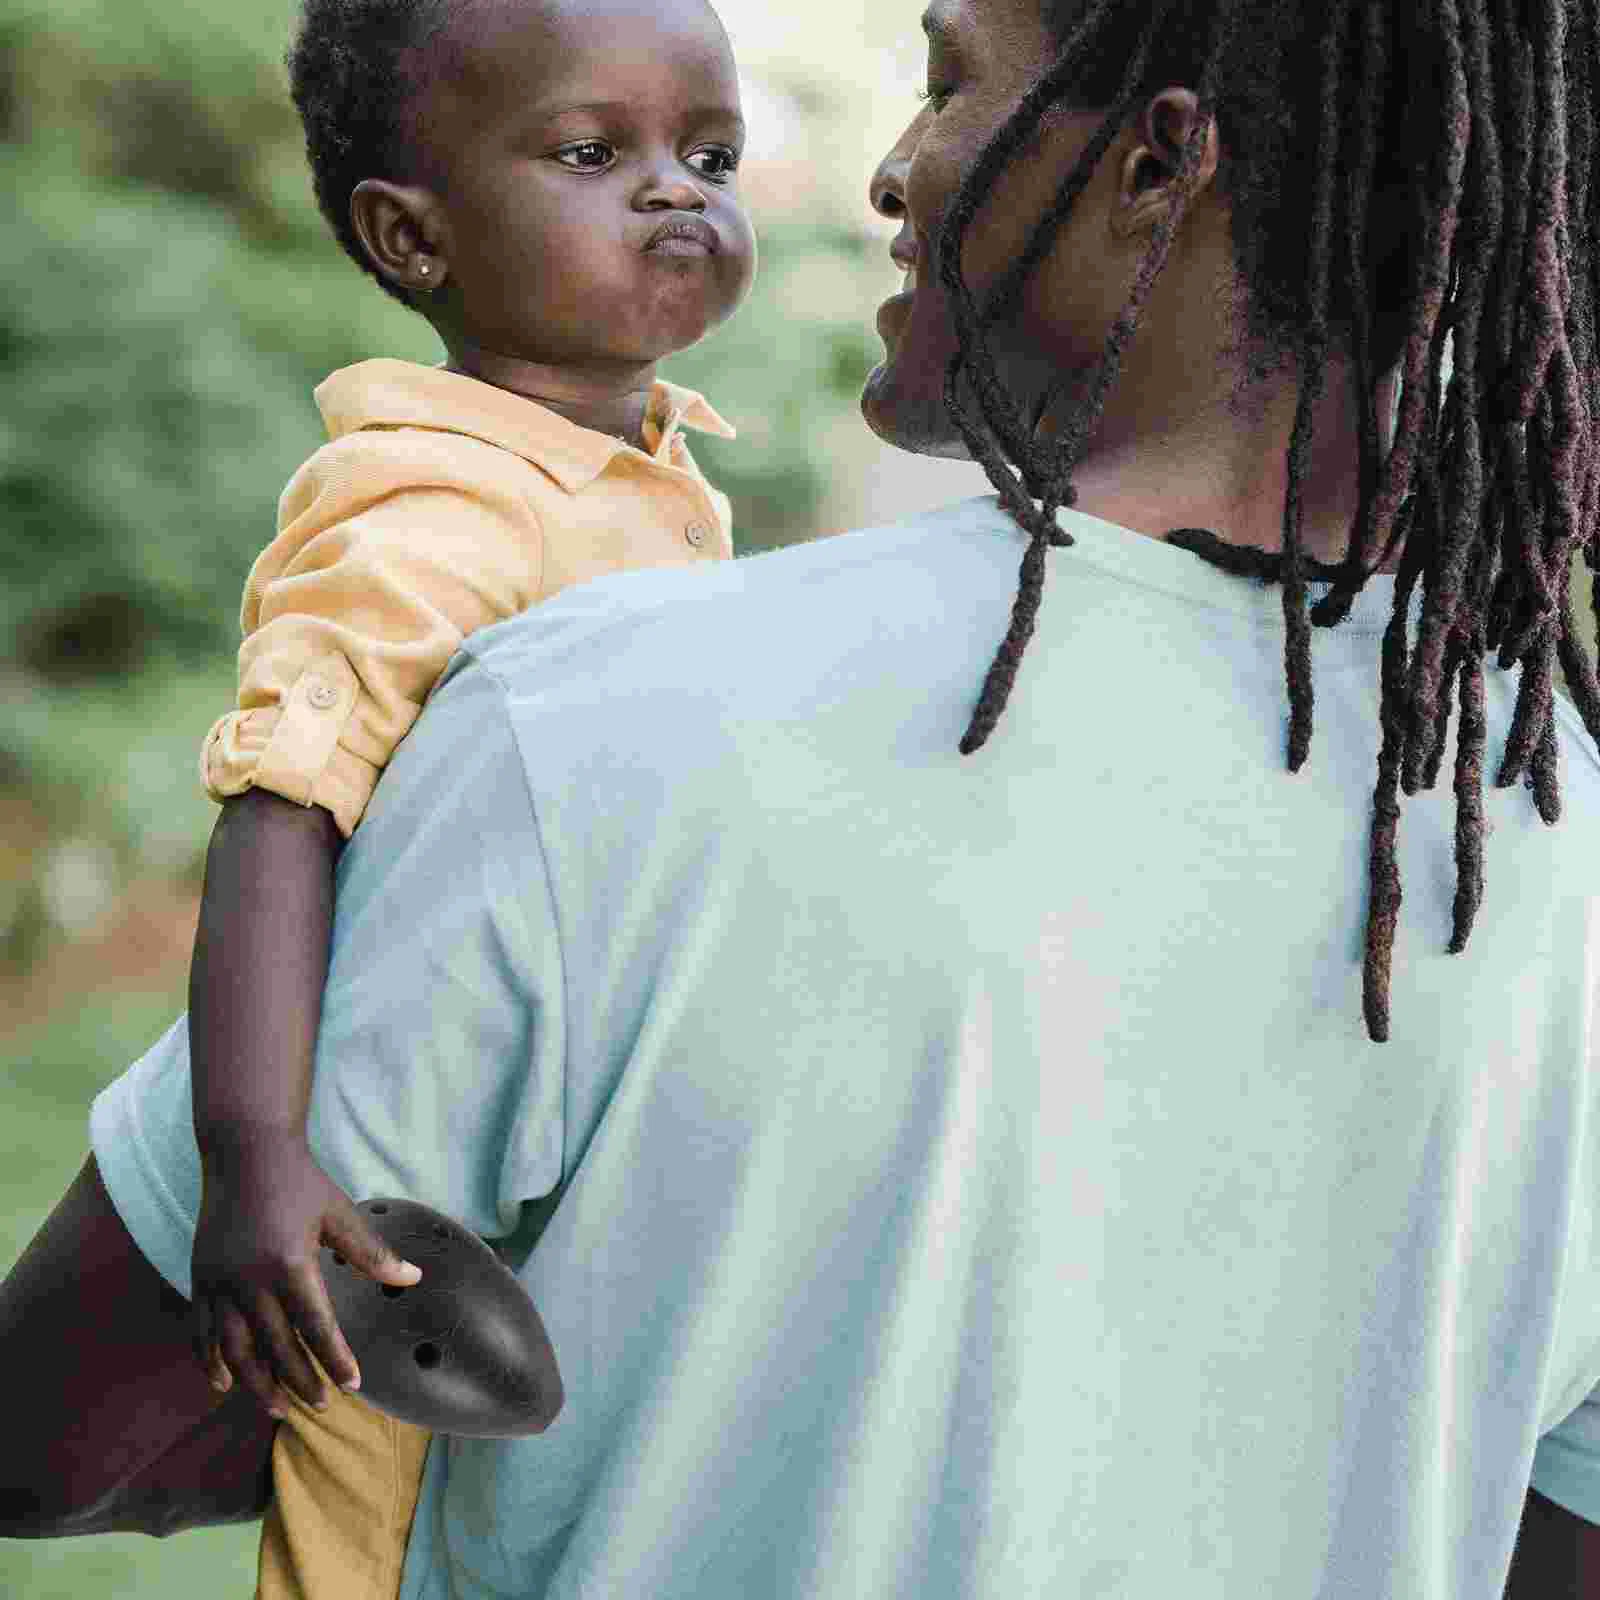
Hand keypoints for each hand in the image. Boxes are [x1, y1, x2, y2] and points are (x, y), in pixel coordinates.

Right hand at [189, 1131, 420, 1418]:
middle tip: (320, 1405)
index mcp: (290, 1263)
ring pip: (235, 1349)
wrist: (245, 1152)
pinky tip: (223, 1384)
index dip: (335, 1358)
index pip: (315, 1325)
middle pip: (276, 1346)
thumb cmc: (300, 1181)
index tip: (352, 1384)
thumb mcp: (340, 1213)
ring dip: (256, 1383)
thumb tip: (412, 1278)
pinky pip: (202, 1332)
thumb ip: (372, 1253)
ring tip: (278, 1409)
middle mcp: (250, 1279)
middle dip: (300, 1380)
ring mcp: (220, 1282)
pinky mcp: (201, 1279)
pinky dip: (211, 1361)